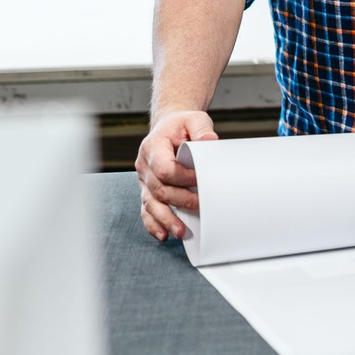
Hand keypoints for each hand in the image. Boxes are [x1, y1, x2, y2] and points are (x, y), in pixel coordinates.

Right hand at [136, 109, 218, 241]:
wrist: (169, 127)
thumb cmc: (182, 126)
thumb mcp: (194, 120)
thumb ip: (201, 129)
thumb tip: (210, 141)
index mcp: (153, 147)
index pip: (164, 168)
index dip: (182, 177)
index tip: (199, 178)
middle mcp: (144, 165)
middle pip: (159, 189)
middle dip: (180, 200)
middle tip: (200, 205)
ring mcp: (144, 180)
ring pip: (150, 203)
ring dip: (165, 219)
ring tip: (180, 231)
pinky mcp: (148, 190)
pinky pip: (146, 210)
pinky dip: (154, 224)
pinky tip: (164, 234)